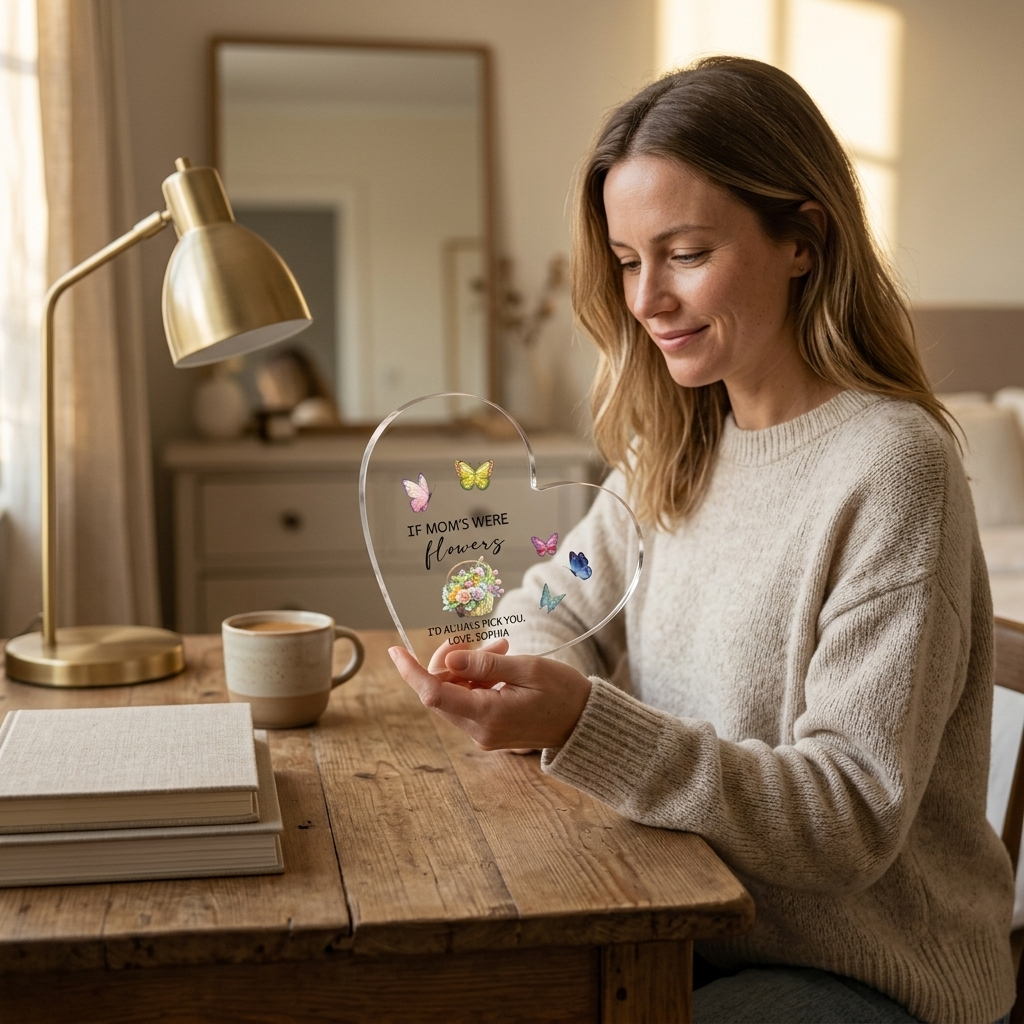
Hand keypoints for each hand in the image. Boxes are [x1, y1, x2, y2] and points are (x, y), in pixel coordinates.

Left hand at [389, 643, 591, 750]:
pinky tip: (498, 664)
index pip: (434, 694)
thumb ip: (485, 664)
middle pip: (440, 693)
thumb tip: (449, 659)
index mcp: (488, 715)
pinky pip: (468, 702)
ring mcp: (483, 734)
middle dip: (448, 662)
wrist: (586, 724)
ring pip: (453, 696)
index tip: (396, 651)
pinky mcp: (489, 731)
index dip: (412, 671)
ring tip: (500, 648)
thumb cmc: (564, 693)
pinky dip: (475, 679)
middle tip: (474, 641)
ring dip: (466, 669)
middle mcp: (480, 730)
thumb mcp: (528, 669)